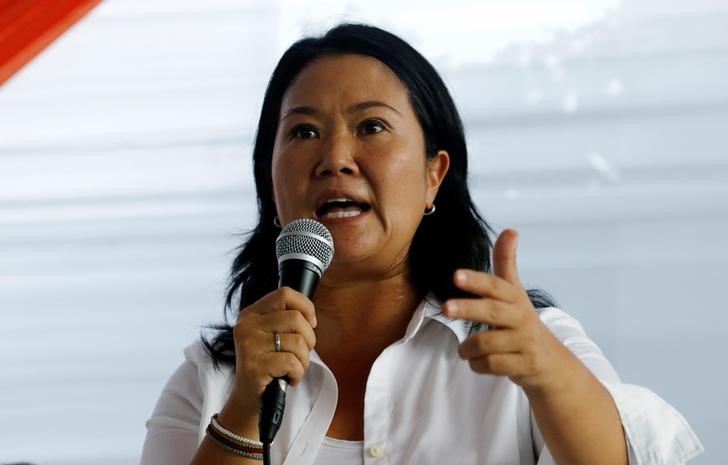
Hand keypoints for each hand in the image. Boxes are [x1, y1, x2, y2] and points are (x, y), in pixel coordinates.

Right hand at [228, 287, 316, 416]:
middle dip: (309, 339)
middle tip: (301, 354)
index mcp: (251, 314)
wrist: (250, 399)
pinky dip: (297, 373)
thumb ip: (286, 321)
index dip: (305, 307)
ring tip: (292, 369)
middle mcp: (247, 326)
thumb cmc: (268, 366)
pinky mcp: (253, 366)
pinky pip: (292, 362)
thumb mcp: (272, 337)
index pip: (284, 294)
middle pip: (295, 318)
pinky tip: (288, 378)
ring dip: (303, 360)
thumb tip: (311, 318)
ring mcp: (248, 345)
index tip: (310, 324)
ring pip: (297, 342)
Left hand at [444, 229, 568, 391]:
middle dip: (467, 309)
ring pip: (485, 344)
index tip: (456, 275)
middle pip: (491, 312)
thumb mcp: (515, 293)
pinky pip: (490, 365)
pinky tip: (478, 362)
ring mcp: (524, 343)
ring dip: (468, 349)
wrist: (550, 363)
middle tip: (446, 307)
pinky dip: (477, 365)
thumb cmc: (522, 322)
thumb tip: (511, 230)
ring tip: (465, 349)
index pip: (496, 286)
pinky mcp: (523, 366)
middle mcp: (521, 318)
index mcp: (515, 298)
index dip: (476, 280)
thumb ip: (507, 263)